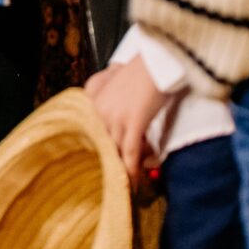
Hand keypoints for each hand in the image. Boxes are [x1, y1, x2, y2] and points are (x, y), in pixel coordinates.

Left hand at [84, 64, 165, 180]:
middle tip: (114, 180)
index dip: (100, 148)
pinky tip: (135, 183)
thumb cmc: (142, 69)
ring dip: (123, 170)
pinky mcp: (133, 122)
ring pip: (116, 150)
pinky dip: (132, 170)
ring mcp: (115, 116)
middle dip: (111, 162)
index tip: (103, 163)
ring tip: (127, 188)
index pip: (91, 130)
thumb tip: (119, 107)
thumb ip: (111, 91)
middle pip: (102, 143)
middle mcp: (99, 109)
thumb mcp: (116, 79)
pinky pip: (131, 152)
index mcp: (93, 99)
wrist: (157, 60)